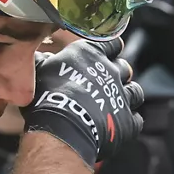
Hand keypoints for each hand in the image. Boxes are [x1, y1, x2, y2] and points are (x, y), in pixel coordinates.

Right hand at [21, 37, 143, 164]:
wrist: (61, 129)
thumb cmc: (47, 97)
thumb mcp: (38, 72)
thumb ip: (43, 61)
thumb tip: (41, 57)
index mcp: (92, 53)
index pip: (112, 44)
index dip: (109, 51)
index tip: (104, 56)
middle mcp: (112, 71)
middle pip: (125, 68)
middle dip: (117, 75)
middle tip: (104, 84)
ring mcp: (123, 96)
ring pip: (135, 92)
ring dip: (126, 96)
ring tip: (113, 105)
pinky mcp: (128, 121)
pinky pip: (136, 119)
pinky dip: (128, 122)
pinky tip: (115, 125)